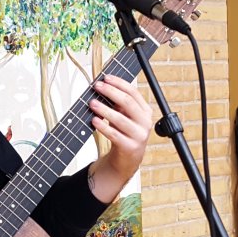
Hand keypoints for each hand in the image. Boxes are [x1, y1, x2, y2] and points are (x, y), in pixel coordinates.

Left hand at [87, 73, 152, 201]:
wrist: (128, 159)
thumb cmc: (124, 133)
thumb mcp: (125, 116)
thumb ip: (119, 103)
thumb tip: (103, 86)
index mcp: (145, 111)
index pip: (133, 92)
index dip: (119, 83)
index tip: (106, 77)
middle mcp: (145, 122)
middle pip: (128, 102)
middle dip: (110, 92)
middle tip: (97, 87)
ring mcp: (138, 135)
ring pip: (120, 119)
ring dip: (104, 109)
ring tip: (92, 103)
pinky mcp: (129, 147)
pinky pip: (114, 134)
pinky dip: (103, 126)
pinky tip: (94, 120)